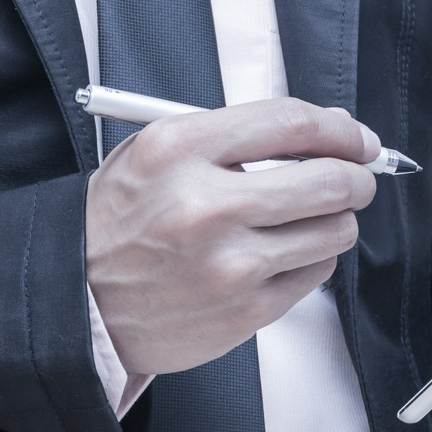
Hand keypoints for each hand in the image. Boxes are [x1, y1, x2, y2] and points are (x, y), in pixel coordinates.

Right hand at [86, 98, 379, 373]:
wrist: (74, 301)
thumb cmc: (120, 225)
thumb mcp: (156, 156)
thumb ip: (236, 137)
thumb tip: (328, 132)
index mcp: (178, 151)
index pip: (293, 123)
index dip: (342, 129)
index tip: (357, 139)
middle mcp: (205, 205)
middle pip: (331, 180)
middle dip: (356, 177)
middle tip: (354, 179)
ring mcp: (230, 262)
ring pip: (336, 230)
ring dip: (335, 220)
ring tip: (307, 219)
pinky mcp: (247, 309)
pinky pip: (317, 271)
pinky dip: (311, 259)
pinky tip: (278, 255)